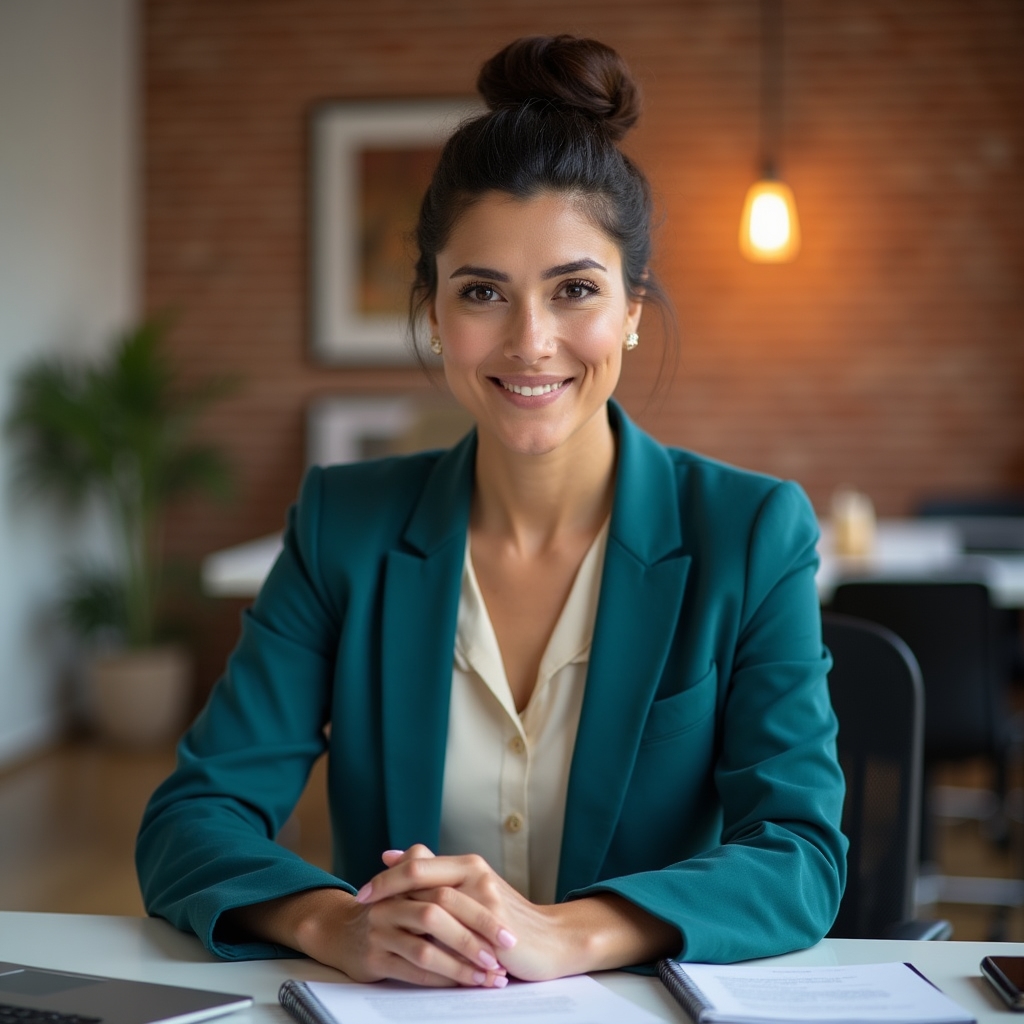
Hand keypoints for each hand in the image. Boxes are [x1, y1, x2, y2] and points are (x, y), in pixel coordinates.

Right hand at [224, 879, 507, 988]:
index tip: (507, 932)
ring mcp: (381, 931)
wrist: (340, 931)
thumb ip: (440, 876)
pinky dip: (440, 979)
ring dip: (460, 966)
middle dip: (473, 939)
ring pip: (425, 949)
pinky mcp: (374, 958)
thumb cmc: (389, 909)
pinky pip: (412, 971)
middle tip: (500, 957)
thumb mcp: (410, 885)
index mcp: (406, 882)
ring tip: (487, 977)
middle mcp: (392, 903)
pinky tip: (461, 984)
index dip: (479, 913)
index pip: (447, 891)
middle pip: (437, 916)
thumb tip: (483, 881)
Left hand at [357, 846, 574, 980]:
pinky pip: (455, 935)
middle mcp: (475, 874)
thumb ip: (436, 875)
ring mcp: (485, 899)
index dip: (387, 877)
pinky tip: (413, 954)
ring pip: (435, 904)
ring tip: (381, 930)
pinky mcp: (494, 926)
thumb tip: (393, 854)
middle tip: (363, 907)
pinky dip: (432, 944)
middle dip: (387, 891)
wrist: (552, 939)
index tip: (362, 892)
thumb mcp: (471, 889)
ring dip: (403, 918)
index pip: (418, 863)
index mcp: (467, 865)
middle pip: (421, 876)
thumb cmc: (506, 918)